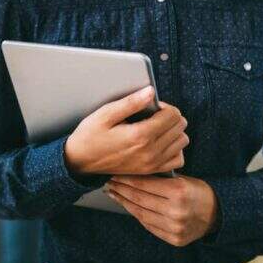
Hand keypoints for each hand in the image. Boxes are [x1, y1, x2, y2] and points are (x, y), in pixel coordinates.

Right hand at [63, 86, 187, 175]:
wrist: (80, 161)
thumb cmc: (90, 135)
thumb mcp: (105, 114)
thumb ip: (130, 103)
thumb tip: (150, 92)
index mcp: (140, 135)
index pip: (172, 115)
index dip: (164, 106)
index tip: (151, 106)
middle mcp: (150, 151)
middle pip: (180, 127)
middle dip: (170, 116)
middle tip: (154, 115)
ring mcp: (152, 163)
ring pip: (182, 142)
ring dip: (174, 131)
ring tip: (157, 127)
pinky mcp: (151, 170)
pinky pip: (177, 160)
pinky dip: (174, 149)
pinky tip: (161, 142)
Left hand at [105, 175, 219, 246]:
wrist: (218, 214)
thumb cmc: (198, 192)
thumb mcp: (182, 179)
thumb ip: (160, 180)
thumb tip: (131, 175)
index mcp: (179, 191)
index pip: (145, 184)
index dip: (127, 179)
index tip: (116, 174)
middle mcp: (176, 211)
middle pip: (140, 199)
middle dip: (122, 190)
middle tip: (110, 183)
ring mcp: (175, 227)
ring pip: (141, 214)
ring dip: (125, 203)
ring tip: (115, 195)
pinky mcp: (174, 239)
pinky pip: (149, 226)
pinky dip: (137, 215)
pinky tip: (129, 207)